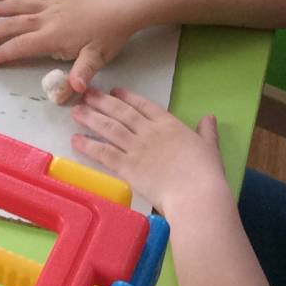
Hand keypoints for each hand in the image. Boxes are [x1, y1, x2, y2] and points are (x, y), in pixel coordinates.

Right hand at [0, 0, 132, 91]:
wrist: (121, 6)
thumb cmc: (109, 34)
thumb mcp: (97, 57)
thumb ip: (82, 73)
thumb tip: (74, 90)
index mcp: (53, 36)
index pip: (21, 46)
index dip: (2, 54)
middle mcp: (46, 19)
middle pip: (12, 25)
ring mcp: (50, 6)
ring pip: (18, 7)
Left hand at [72, 88, 225, 216]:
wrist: (195, 194)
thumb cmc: (206, 173)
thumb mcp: (210, 148)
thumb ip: (207, 131)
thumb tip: (209, 117)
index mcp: (169, 125)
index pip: (144, 105)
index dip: (127, 97)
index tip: (114, 91)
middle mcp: (149, 132)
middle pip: (121, 112)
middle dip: (102, 102)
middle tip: (86, 94)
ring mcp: (136, 148)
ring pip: (109, 128)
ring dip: (91, 118)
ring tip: (76, 111)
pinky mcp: (127, 167)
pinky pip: (104, 153)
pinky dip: (88, 145)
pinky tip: (76, 140)